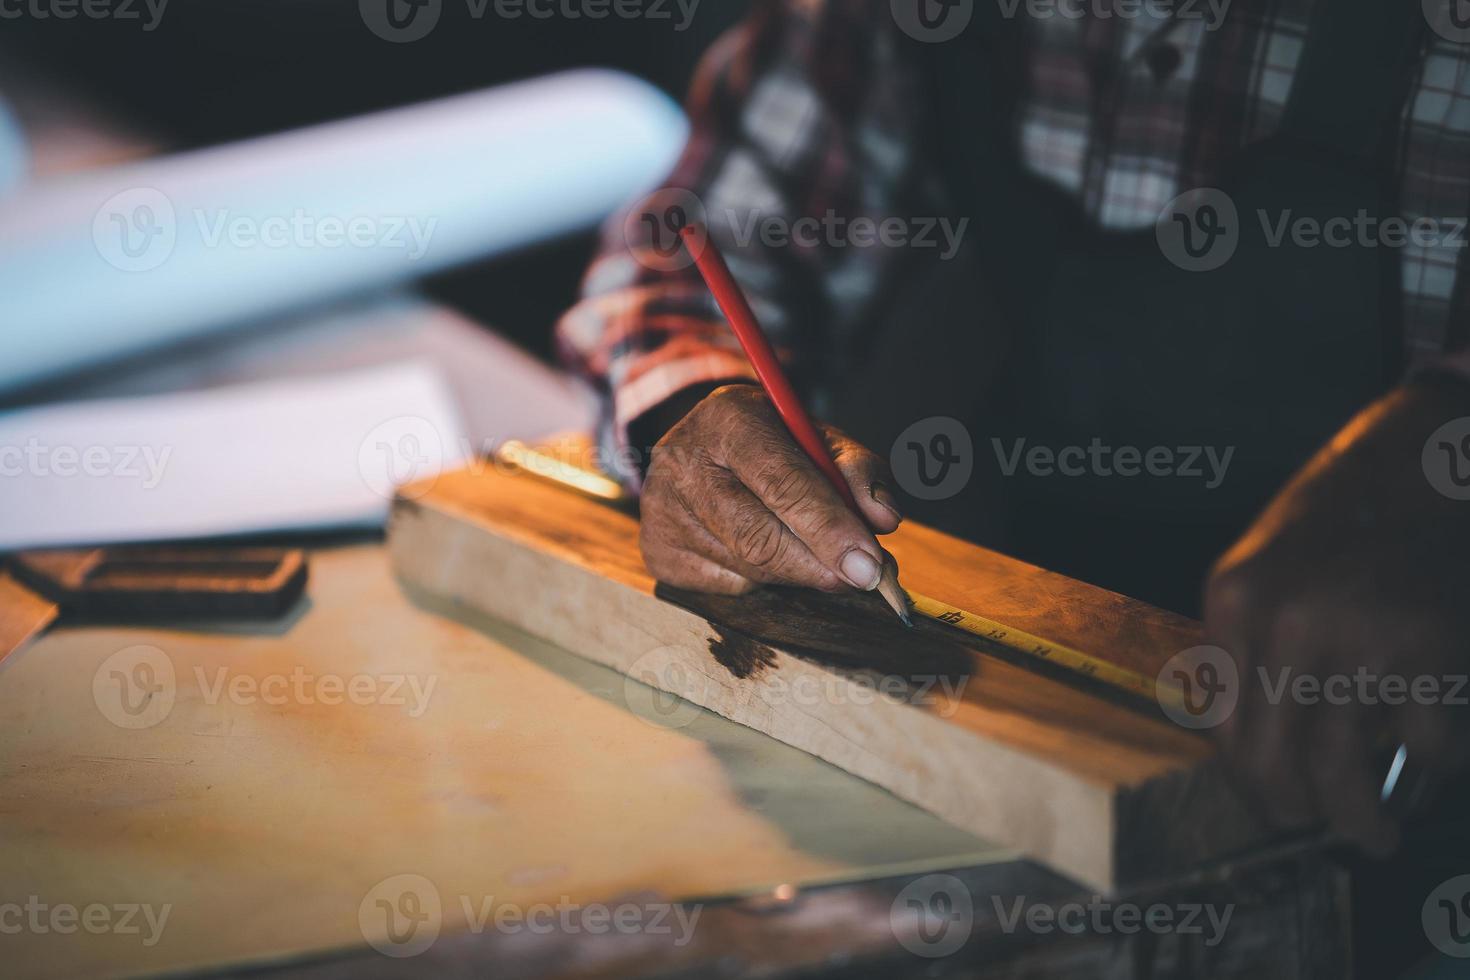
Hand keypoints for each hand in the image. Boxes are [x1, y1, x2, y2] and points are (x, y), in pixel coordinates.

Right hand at [639, 384, 901, 594]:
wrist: (703, 449)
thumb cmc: (775, 445)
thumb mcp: (819, 439)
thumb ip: (857, 471)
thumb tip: (884, 519)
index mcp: (728, 418)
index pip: (782, 483)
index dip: (830, 529)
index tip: (870, 565)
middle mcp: (683, 461)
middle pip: (758, 536)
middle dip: (819, 564)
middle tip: (864, 579)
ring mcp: (662, 511)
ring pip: (748, 568)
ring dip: (798, 573)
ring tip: (821, 556)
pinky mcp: (657, 551)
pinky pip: (728, 586)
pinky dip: (763, 580)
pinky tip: (769, 553)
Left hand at [1204, 380, 1469, 854]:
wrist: (1423, 457)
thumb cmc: (1344, 516)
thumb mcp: (1265, 569)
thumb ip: (1250, 648)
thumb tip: (1252, 747)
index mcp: (1233, 602)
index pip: (1225, 729)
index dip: (1251, 784)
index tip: (1274, 805)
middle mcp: (1284, 623)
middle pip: (1275, 763)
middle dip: (1300, 815)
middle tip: (1325, 833)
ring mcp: (1356, 638)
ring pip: (1341, 773)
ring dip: (1362, 821)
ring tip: (1376, 833)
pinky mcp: (1428, 650)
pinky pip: (1424, 748)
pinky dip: (1433, 770)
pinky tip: (1431, 764)